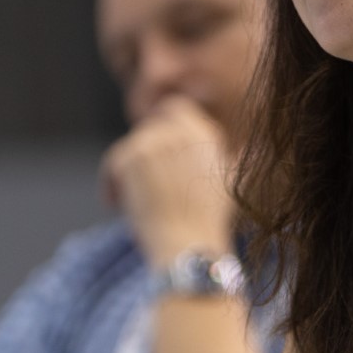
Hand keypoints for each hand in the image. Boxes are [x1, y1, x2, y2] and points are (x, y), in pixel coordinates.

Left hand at [101, 96, 234, 268]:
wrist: (189, 244)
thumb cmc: (209, 224)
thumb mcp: (230, 184)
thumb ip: (232, 158)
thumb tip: (242, 148)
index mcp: (207, 134)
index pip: (175, 109)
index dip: (160, 126)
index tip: (153, 153)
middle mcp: (182, 131)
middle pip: (147, 130)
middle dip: (141, 155)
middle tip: (140, 185)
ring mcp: (156, 141)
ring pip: (129, 149)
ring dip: (126, 172)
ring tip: (130, 203)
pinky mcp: (132, 156)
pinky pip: (112, 164)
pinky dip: (110, 184)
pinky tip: (115, 206)